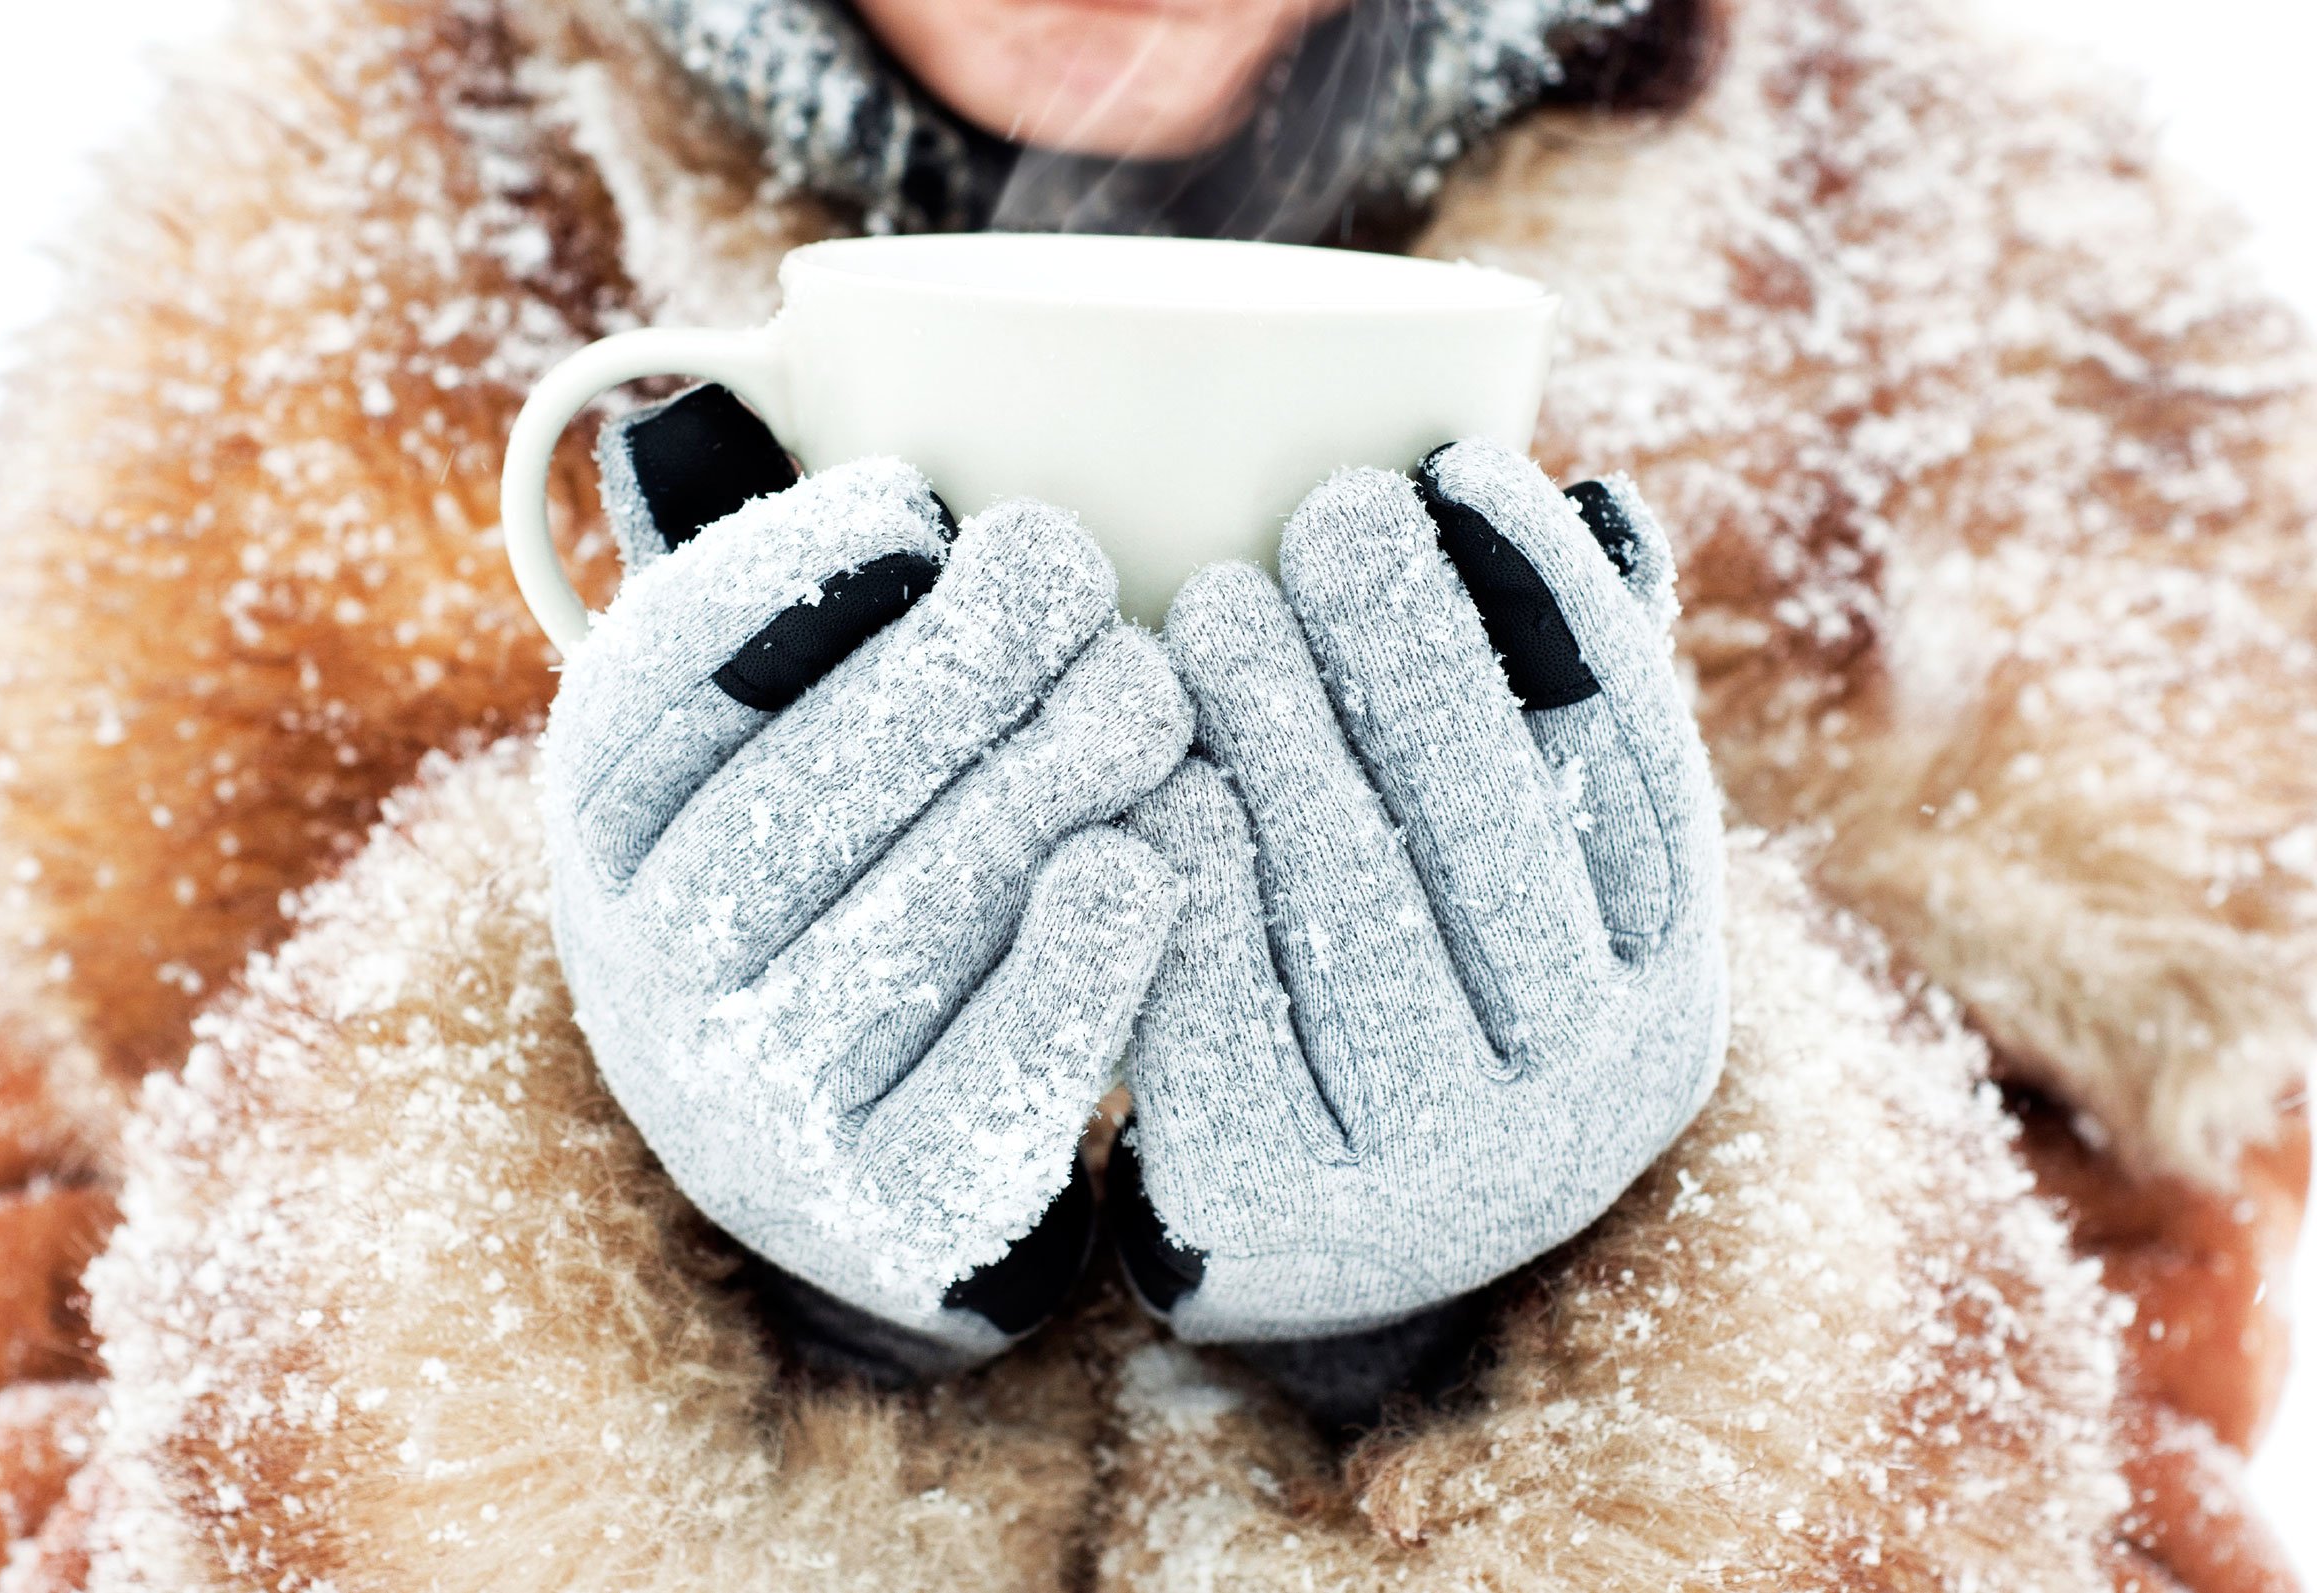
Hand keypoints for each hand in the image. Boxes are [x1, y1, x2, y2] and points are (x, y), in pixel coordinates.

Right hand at [546, 392, 1189, 1375]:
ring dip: (1044, 786)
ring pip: (911, 924)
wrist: (853, 1151)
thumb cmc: (847, 873)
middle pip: (801, 796)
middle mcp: (649, 974)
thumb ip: (794, 618)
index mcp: (608, 836)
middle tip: (1073, 571)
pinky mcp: (884, 1208)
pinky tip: (1144, 864)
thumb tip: (818, 423)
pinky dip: (1079, 965)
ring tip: (1147, 693)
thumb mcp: (773, 746)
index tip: (913, 497)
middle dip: (953, 665)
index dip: (779, 578)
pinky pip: (992, 1079)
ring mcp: (754, 1109)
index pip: (655, 692)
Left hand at [1113, 441, 1726, 1364]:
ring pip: (1354, 901)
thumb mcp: (1523, 887)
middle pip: (1491, 826)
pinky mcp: (1285, 1206)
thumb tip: (1608, 506)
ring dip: (1283, 729)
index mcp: (1666, 993)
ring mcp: (1445, 1173)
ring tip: (1209, 602)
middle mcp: (1589, 1097)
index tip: (1463, 462)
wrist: (1310, 1250)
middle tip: (1324, 511)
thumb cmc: (1417, 998)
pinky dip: (1184, 863)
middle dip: (1409, 646)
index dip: (1551, 606)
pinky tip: (1148, 767)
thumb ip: (1563, 718)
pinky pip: (1222, 996)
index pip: (1633, 767)